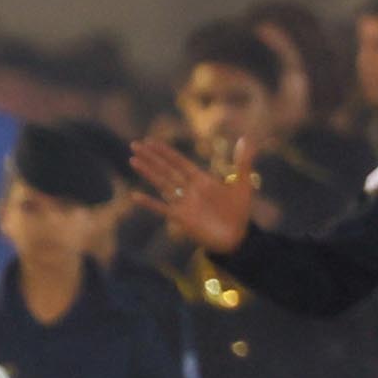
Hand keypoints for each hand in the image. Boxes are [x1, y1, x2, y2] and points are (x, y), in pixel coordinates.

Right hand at [125, 135, 255, 257]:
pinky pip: (161, 208)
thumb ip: (243, 163)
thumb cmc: (240, 212)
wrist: (237, 239)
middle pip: (166, 170)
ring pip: (162, 184)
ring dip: (148, 173)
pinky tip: (134, 196)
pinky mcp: (180, 218)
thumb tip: (245, 138)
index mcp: (202, 180)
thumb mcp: (243, 185)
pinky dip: (148, 202)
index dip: (166, 152)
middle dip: (151, 157)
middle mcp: (189, 189)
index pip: (180, 162)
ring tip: (133, 160)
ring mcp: (183, 203)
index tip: (151, 141)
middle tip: (135, 144)